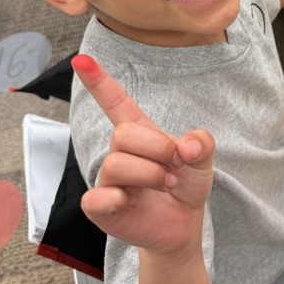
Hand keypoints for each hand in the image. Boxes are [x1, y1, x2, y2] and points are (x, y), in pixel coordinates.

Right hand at [72, 54, 214, 255]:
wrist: (183, 225)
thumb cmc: (186, 185)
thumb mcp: (203, 161)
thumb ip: (203, 144)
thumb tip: (188, 146)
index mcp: (141, 132)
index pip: (115, 102)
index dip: (98, 81)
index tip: (80, 59)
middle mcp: (119, 152)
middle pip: (123, 133)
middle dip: (158, 149)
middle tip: (173, 168)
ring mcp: (108, 180)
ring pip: (116, 163)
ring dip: (150, 176)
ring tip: (164, 186)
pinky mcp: (101, 207)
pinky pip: (97, 197)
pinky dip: (118, 198)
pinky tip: (131, 201)